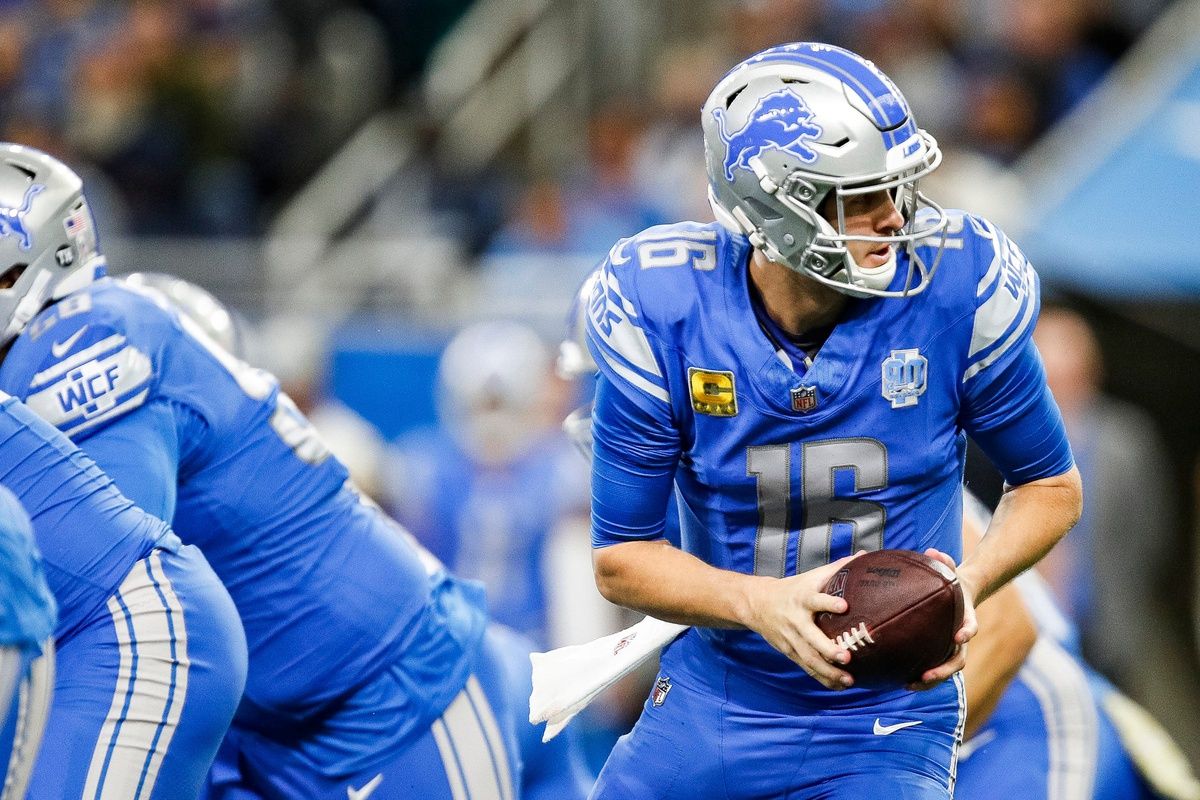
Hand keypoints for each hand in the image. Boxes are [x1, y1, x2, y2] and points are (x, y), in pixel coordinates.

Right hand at [743, 552, 862, 689]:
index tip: (845, 605)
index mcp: (802, 598)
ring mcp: (791, 638)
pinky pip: (807, 667)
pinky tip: (839, 686)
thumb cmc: (794, 588)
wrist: (756, 603)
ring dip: (828, 671)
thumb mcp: (811, 576)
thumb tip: (866, 555)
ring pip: (808, 657)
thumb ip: (838, 568)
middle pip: (810, 637)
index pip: (815, 599)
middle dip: (828, 648)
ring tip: (849, 680)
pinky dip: (822, 678)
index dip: (828, 602)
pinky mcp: (790, 651)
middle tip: (847, 657)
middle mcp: (795, 619)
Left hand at [907, 548, 977, 690]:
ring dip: (929, 681)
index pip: (971, 627)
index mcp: (965, 619)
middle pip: (957, 660)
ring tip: (909, 684)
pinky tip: (898, 681)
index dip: (967, 632)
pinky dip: (919, 678)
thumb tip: (932, 551)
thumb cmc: (951, 582)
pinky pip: (931, 670)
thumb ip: (944, 560)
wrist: (959, 595)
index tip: (959, 637)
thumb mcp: (950, 569)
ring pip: (944, 671)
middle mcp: (960, 639)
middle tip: (926, 676)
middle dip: (943, 670)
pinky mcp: (938, 654)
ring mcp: (950, 649)